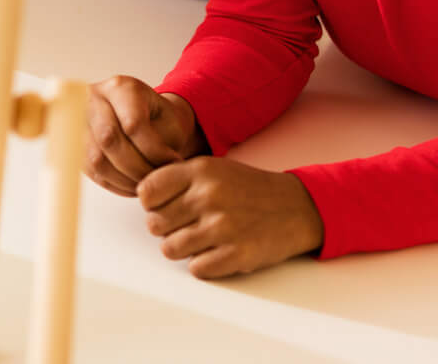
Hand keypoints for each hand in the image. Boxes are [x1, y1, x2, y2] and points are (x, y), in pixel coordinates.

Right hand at [86, 75, 201, 194]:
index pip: (133, 123)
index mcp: (121, 87)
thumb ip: (162, 144)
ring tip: (145, 184)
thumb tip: (153, 174)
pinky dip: (114, 184)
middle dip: (137, 168)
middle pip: (109, 139)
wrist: (146, 119)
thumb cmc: (161, 121)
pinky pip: (91, 171)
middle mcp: (93, 98)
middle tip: (156, 179)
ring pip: (96, 159)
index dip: (154, 151)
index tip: (172, 163)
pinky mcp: (73, 143)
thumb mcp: (171, 124)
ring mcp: (77, 120)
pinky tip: (132, 184)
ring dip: (124, 180)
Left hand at [138, 156, 323, 278]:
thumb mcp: (212, 169)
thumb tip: (142, 199)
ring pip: (170, 249)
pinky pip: (196, 269)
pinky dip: (203, 265)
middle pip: (155, 224)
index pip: (147, 192)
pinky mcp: (237, 254)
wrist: (296, 208)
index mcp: (199, 171)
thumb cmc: (247, 189)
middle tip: (186, 226)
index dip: (151, 204)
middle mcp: (208, 196)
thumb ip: (177, 179)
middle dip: (166, 229)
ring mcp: (223, 226)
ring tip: (199, 240)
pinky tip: (217, 252)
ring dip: (181, 249)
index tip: (164, 207)